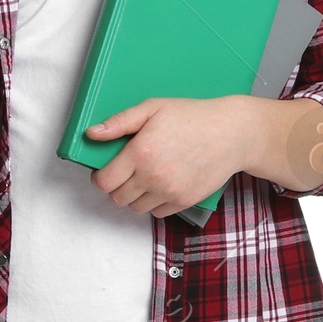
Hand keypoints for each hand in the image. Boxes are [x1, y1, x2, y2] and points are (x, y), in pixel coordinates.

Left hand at [85, 96, 254, 217]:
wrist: (231, 133)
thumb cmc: (192, 117)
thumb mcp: (152, 108)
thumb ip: (119, 122)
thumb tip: (92, 134)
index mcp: (141, 153)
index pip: (104, 181)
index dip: (100, 177)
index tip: (106, 171)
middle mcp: (153, 176)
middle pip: (117, 198)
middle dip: (117, 186)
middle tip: (127, 172)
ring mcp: (169, 192)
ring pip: (135, 208)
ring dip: (135, 196)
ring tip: (145, 177)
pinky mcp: (183, 201)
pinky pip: (157, 213)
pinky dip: (155, 202)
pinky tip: (161, 184)